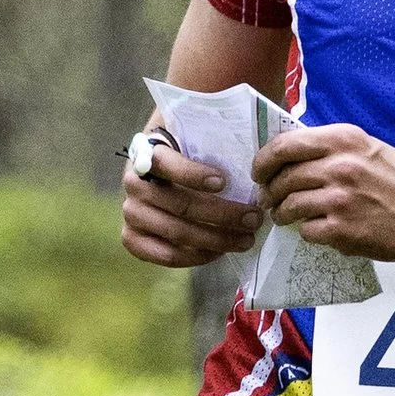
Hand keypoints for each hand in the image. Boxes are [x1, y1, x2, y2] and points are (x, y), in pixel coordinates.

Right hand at [120, 133, 266, 269]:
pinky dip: (194, 256)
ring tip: (245, 239)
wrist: (168, 176)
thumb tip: (263, 141)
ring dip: (216, 239)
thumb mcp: (203, 140)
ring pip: (176, 232)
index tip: (225, 182)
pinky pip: (163, 254)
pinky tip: (218, 251)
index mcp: (147, 151)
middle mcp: (133, 182)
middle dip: (222, 214)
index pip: (165, 162)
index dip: (193, 174)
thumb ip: (219, 140)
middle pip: (178, 204)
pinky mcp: (132, 238)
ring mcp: (131, 212)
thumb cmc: (196, 156)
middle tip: (254, 218)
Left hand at [253, 120, 394, 264]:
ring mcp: (339, 199)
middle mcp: (339, 166)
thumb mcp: (369, 148)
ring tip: (288, 217)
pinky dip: (307, 232)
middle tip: (271, 200)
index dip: (264, 160)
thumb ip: (332, 149)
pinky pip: (305, 231)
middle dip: (270, 192)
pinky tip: (320, 229)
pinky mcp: (342, 231)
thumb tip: (292, 156)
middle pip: (281, 178)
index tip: (260, 171)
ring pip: (287, 206)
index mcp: (344, 140)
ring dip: (283, 214)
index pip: (285, 145)